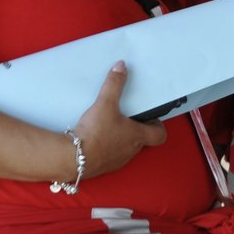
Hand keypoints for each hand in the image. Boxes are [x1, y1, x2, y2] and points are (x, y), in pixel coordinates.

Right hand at [71, 61, 165, 178]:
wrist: (73, 158)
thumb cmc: (95, 134)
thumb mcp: (105, 104)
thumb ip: (114, 84)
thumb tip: (121, 68)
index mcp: (138, 136)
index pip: (160, 135)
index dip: (158, 125)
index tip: (151, 117)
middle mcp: (131, 151)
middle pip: (142, 140)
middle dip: (137, 128)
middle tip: (128, 117)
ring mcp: (117, 160)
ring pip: (126, 148)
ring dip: (121, 138)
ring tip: (110, 125)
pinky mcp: (103, 166)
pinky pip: (110, 155)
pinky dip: (107, 147)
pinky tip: (95, 137)